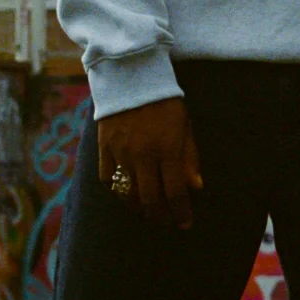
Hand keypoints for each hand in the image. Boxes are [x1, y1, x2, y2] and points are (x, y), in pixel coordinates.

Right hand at [98, 97, 203, 229]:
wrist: (131, 76)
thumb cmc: (164, 101)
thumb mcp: (185, 125)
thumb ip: (190, 157)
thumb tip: (195, 188)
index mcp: (166, 149)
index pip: (174, 192)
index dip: (181, 213)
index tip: (185, 223)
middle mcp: (142, 154)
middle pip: (149, 200)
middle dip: (160, 217)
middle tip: (167, 222)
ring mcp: (120, 152)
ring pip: (127, 194)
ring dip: (139, 208)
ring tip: (149, 212)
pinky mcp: (104, 147)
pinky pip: (108, 180)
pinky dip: (117, 192)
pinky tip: (127, 195)